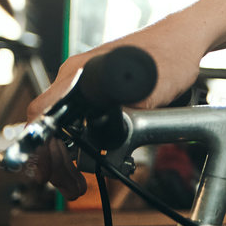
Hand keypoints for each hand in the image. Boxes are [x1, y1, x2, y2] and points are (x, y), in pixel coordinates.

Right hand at [19, 26, 205, 199]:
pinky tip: (87, 160)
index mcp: (79, 73)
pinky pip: (77, 120)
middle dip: (55, 162)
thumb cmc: (170, 54)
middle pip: (49, 126)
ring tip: (76, 183)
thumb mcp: (152, 90)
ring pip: (62, 126)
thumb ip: (129, 112)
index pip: (42, 112)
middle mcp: (74, 77)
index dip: (41, 146)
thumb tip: (113, 135)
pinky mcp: (95, 90)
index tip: (46, 170)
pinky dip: (78, 143)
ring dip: (66, 157)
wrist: (185, 39)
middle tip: (70, 186)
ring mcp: (83, 83)